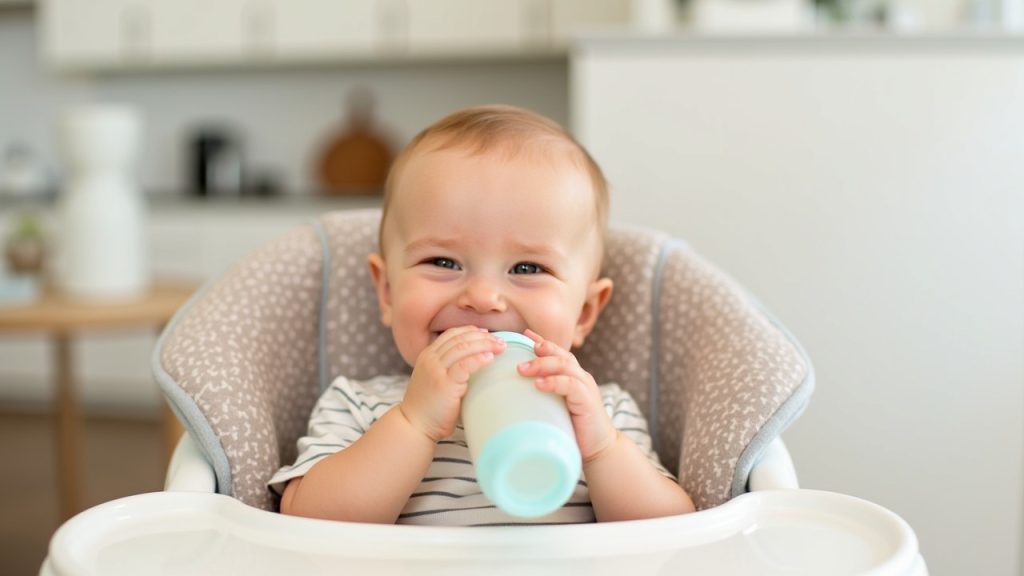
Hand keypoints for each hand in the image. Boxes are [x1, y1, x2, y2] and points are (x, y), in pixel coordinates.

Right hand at [400, 326, 505, 442]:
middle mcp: (430, 359)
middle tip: (500, 341)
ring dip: (485, 345)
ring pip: (463, 348)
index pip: (451, 334)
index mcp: (428, 356)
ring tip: (501, 347)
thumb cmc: (430, 408)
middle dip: (483, 337)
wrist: (414, 426)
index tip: (487, 334)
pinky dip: (479, 359)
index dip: (471, 331)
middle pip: (459, 338)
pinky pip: (464, 365)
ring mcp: (436, 370)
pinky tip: (490, 358)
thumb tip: (478, 365)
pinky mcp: (444, 383)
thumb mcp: (437, 381)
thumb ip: (451, 370)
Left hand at [517, 329, 616, 461]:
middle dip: (539, 350)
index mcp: (573, 376)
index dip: (541, 342)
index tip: (523, 334)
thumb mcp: (556, 408)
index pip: (557, 352)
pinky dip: (554, 382)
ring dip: (542, 364)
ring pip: (564, 365)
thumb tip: (513, 397)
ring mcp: (585, 387)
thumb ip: (542, 398)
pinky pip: (571, 385)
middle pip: (560, 354)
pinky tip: (539, 384)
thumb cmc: (574, 430)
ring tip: (522, 369)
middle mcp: (581, 377)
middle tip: (516, 353)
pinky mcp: (588, 401)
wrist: (600, 449)